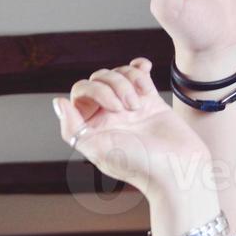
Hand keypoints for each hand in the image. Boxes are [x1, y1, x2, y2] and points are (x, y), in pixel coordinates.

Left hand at [53, 59, 211, 201]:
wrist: (178, 166)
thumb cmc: (137, 163)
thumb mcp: (97, 149)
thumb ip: (72, 128)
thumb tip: (57, 102)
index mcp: (92, 127)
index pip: (81, 92)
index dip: (94, 91)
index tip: (113, 109)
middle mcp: (107, 116)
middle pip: (99, 78)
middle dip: (114, 86)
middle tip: (130, 109)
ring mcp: (128, 107)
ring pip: (118, 74)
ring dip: (129, 81)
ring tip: (139, 105)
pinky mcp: (150, 100)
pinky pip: (138, 73)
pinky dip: (139, 69)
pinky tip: (145, 69)